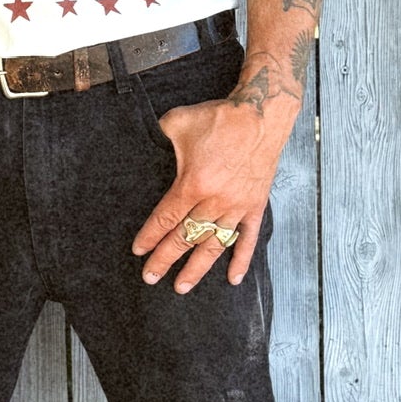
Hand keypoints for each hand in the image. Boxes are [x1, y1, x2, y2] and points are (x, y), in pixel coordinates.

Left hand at [130, 97, 286, 291]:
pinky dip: (241, 259)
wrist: (262, 114)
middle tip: (150, 277)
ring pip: (214, 245)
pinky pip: (248, 238)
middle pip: (185, 238)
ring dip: (196, 268)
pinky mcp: (256, 205)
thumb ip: (159, 138)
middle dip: (165, 259)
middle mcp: (215, 201)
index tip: (139, 251)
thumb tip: (148, 144)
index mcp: (193, 184)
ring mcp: (237, 206)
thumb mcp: (178, 122)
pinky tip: (233, 278)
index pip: (166, 218)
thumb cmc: (220, 118)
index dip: (150, 237)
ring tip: (182, 287)